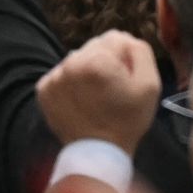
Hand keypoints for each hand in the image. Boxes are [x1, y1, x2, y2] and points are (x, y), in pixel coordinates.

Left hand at [37, 31, 162, 154]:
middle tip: (111, 89)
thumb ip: (140, 51)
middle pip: (95, 47)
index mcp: (97, 60)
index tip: (125, 79)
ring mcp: (54, 76)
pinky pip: (62, 74)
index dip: (126, 58)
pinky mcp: (43, 89)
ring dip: (87, 70)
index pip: (116, 38)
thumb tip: (125, 39)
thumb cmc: (127, 120)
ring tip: (95, 96)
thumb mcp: (150, 85)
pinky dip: (71, 83)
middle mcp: (70, 62)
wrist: (98, 154)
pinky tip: (80, 100)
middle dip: (105, 62)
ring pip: (77, 59)